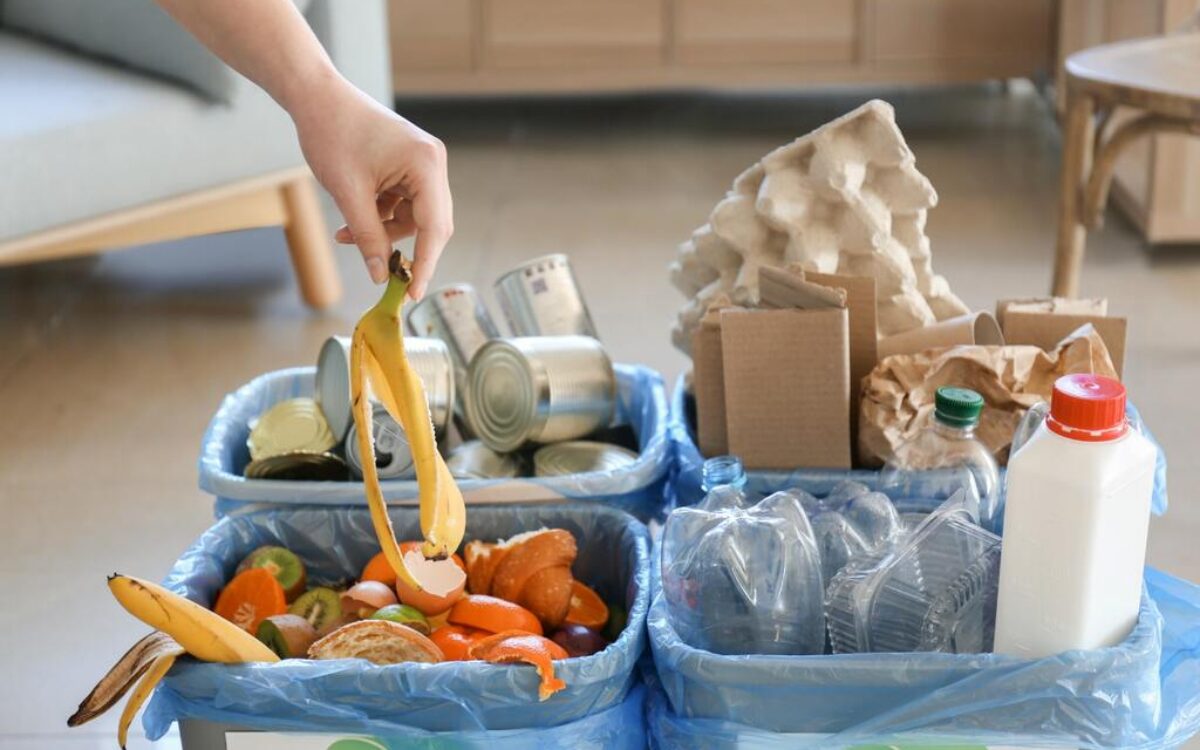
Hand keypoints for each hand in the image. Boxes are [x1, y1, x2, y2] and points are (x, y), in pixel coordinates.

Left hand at [291, 75, 452, 296]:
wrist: (317, 98)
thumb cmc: (332, 134)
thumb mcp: (349, 194)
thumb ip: (369, 237)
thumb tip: (380, 275)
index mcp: (426, 165)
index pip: (435, 228)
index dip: (425, 264)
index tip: (413, 294)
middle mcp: (432, 163)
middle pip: (430, 224)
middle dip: (400, 246)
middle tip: (381, 274)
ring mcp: (423, 163)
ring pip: (413, 217)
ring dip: (384, 232)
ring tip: (348, 235)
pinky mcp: (409, 165)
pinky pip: (403, 203)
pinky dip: (380, 216)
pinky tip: (353, 219)